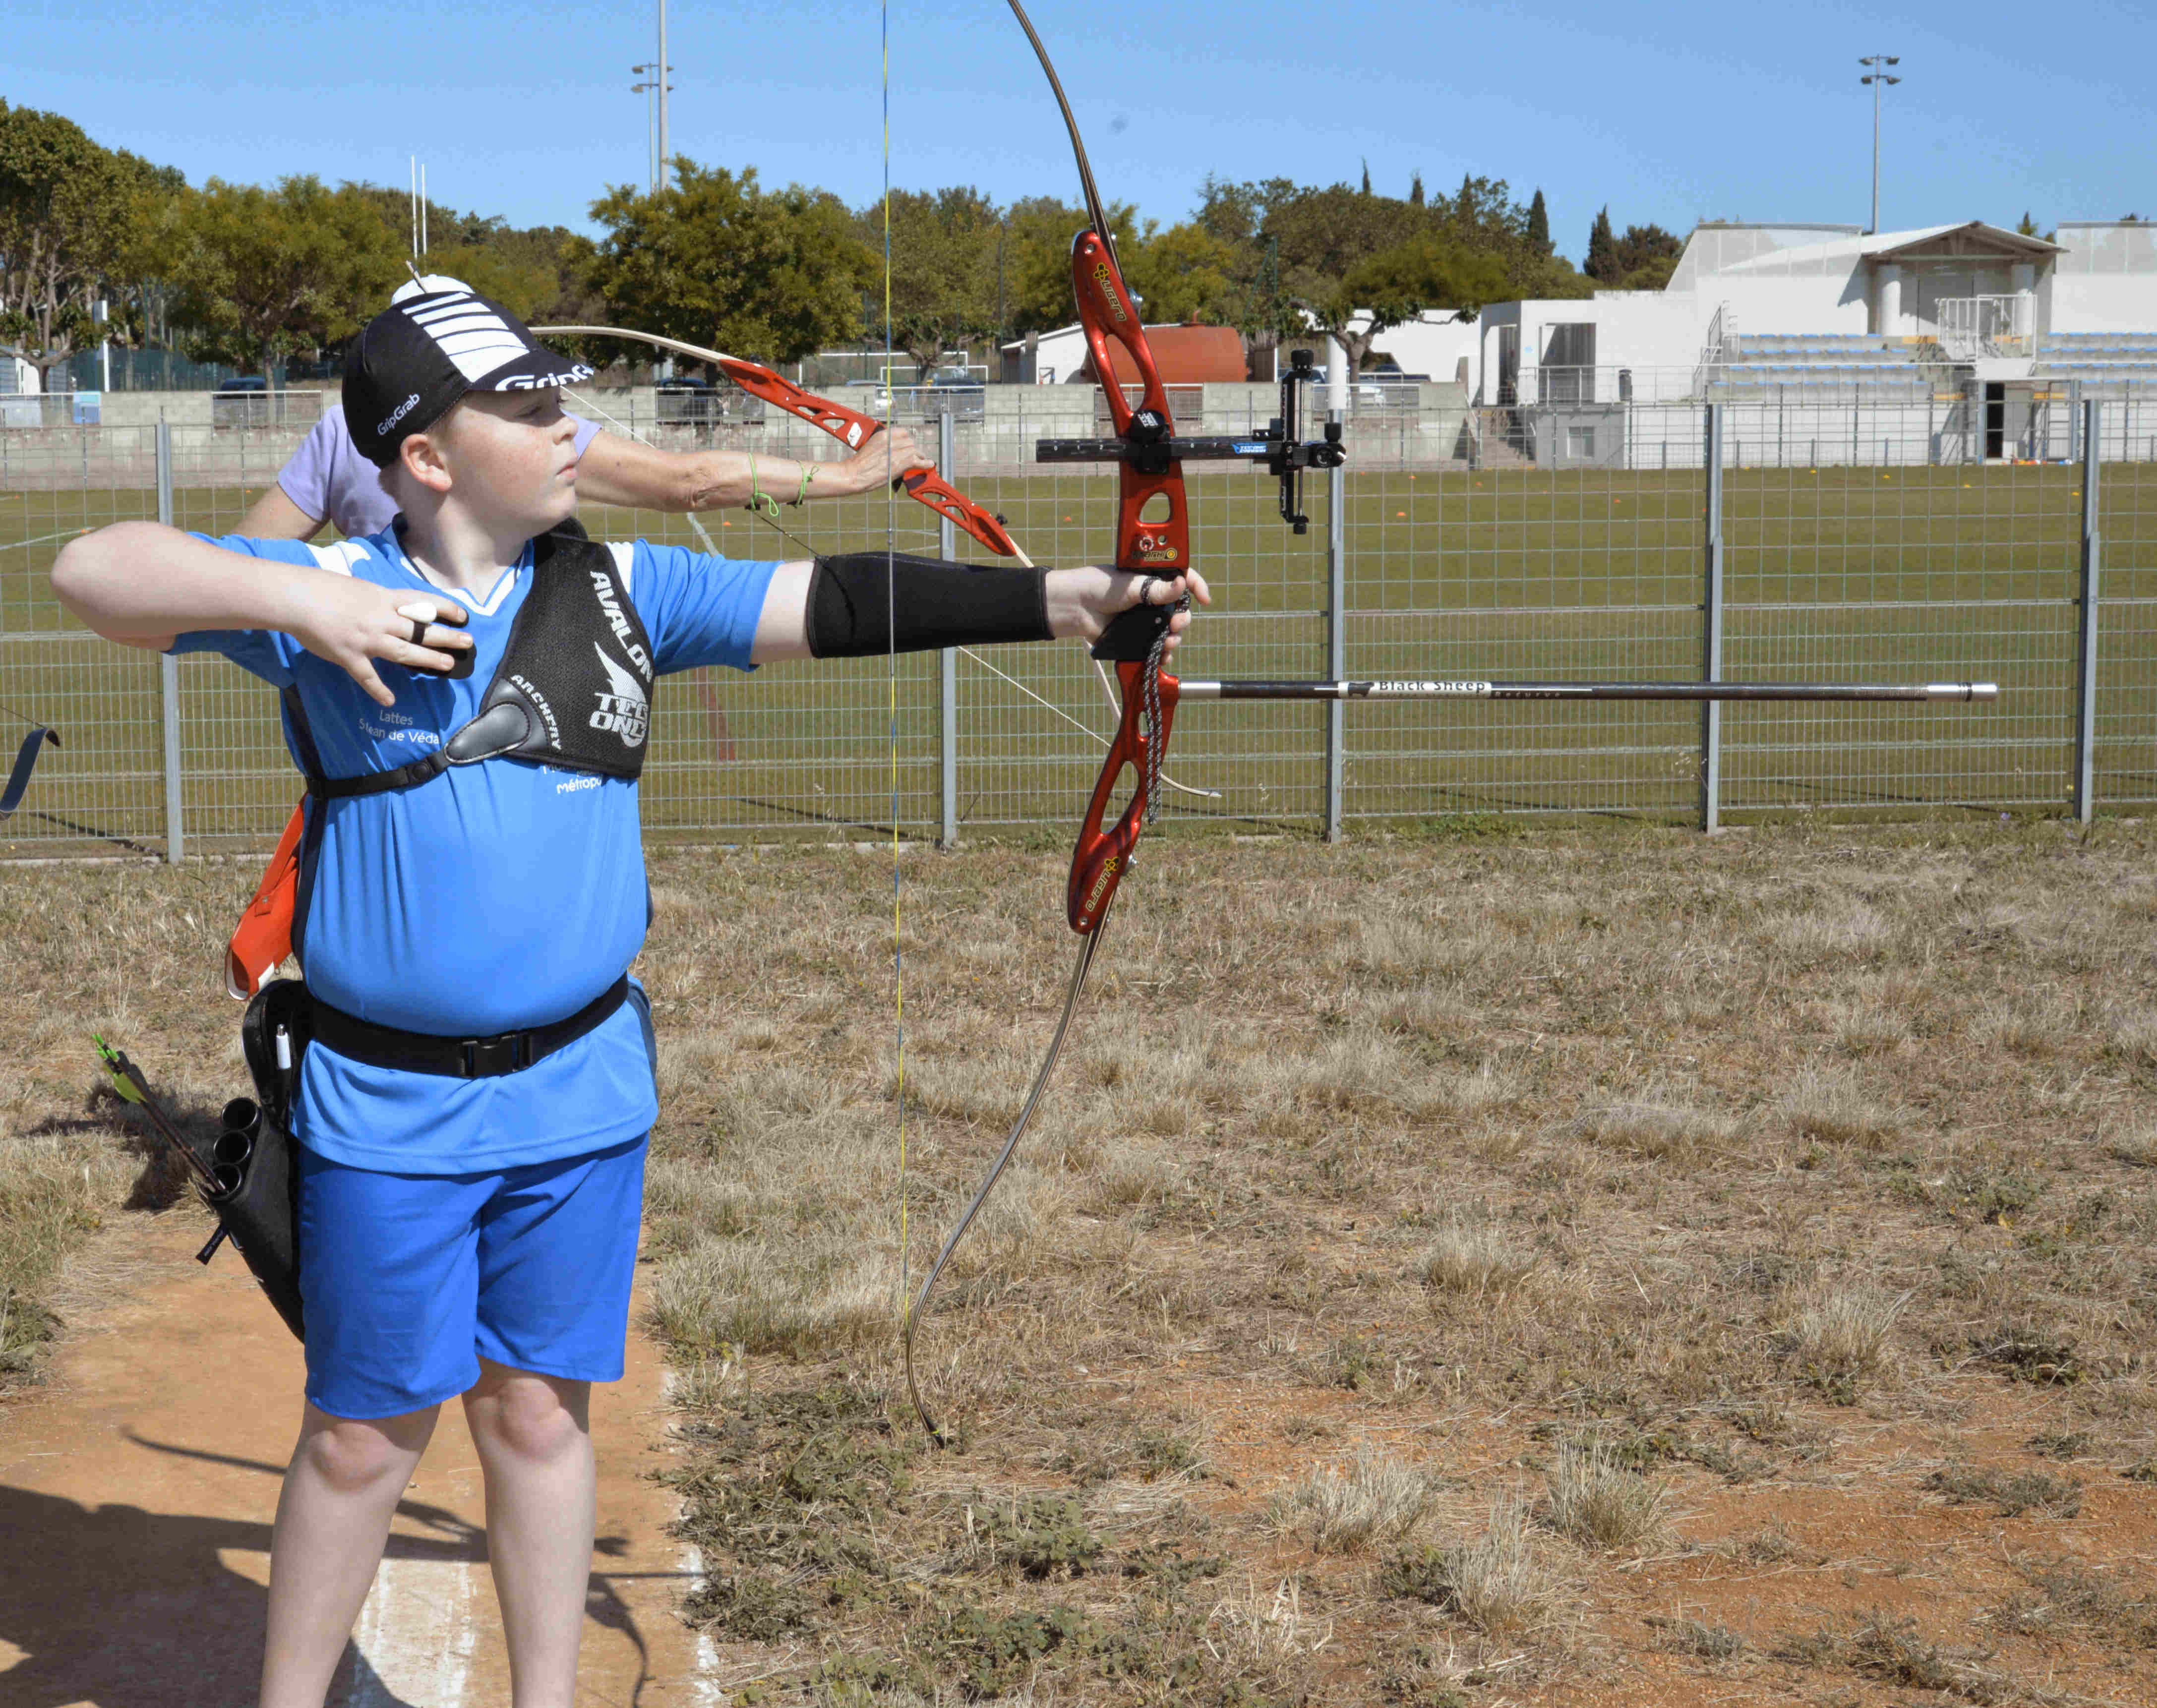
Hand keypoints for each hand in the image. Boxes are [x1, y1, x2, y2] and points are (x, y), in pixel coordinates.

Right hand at [282, 578, 473, 707]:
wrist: (296, 597)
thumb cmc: (323, 587)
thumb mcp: (359, 586)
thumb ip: (377, 599)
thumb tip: (391, 603)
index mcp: (383, 598)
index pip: (422, 602)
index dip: (445, 608)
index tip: (463, 615)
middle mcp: (380, 618)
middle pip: (421, 629)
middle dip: (447, 636)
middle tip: (468, 642)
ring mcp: (366, 639)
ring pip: (405, 651)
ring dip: (428, 659)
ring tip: (447, 665)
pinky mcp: (349, 656)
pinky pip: (368, 677)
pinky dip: (379, 690)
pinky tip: (390, 700)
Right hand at [839, 425, 929, 493]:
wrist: (855, 474)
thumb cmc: (859, 465)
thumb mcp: (871, 447)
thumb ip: (884, 446)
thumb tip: (893, 451)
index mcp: (883, 435)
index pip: (902, 432)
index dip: (907, 440)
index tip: (908, 445)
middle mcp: (892, 441)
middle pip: (910, 441)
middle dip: (913, 449)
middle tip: (914, 455)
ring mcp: (898, 450)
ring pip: (916, 450)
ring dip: (919, 456)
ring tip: (921, 461)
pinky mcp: (903, 462)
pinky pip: (920, 460)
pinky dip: (925, 463)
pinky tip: (929, 465)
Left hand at [1045, 567, 1210, 654]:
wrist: (1074, 607)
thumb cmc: (1098, 587)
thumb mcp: (1130, 585)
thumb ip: (1157, 589)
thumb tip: (1182, 584)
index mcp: (1152, 578)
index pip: (1182, 578)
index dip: (1197, 586)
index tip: (1205, 598)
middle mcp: (1151, 598)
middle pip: (1180, 610)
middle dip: (1183, 619)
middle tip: (1175, 624)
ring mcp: (1144, 619)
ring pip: (1170, 631)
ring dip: (1174, 638)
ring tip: (1166, 642)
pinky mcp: (1136, 637)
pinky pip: (1155, 648)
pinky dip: (1162, 654)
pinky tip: (1161, 656)